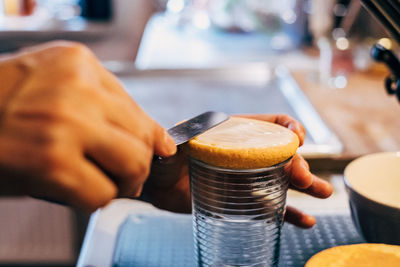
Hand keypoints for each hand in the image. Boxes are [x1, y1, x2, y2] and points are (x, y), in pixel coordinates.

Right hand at [0, 41, 175, 210]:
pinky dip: (94, 201)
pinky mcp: (51, 162)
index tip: (154, 152)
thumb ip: (104, 104)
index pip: (138, 110)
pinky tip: (74, 192)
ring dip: (122, 184)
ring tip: (101, 183)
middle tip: (124, 176)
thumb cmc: (1, 107)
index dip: (149, 139)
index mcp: (77, 63)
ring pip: (133, 165)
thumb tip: (158, 140)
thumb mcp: (55, 86)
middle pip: (142, 138)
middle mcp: (75, 88)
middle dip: (138, 166)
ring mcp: (64, 124)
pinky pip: (103, 194)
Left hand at [145, 114, 332, 227]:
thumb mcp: (174, 144)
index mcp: (236, 133)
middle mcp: (248, 154)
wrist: (159, 183)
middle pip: (283, 155)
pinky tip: (306, 221)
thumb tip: (179, 144)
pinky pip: (272, 207)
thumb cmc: (165, 158)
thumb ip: (180, 140)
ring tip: (324, 193)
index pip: (270, 124)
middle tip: (304, 178)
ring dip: (307, 185)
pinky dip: (289, 214)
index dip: (288, 127)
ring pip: (284, 180)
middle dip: (298, 163)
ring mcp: (248, 178)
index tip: (298, 139)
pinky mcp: (244, 200)